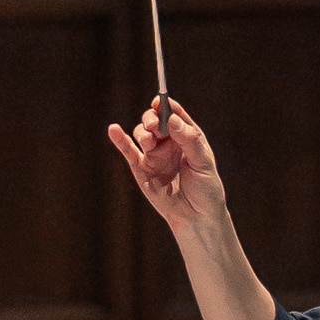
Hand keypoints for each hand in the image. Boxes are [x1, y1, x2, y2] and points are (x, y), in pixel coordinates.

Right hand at [106, 96, 228, 233]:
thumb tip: (172, 120)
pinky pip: (128, 151)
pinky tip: (114, 129)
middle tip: (154, 124)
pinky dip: (120, 140)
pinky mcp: (141, 169)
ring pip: (141, 134)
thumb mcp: (203, 162)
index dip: (165, 105)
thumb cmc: (206, 189)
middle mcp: (168, 143)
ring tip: (148, 140)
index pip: (174, 114)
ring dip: (142, 132)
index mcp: (186, 136)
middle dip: (152, 118)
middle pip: (154, 121)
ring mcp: (154, 155)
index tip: (159, 101)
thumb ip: (189, 140)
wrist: (197, 218)